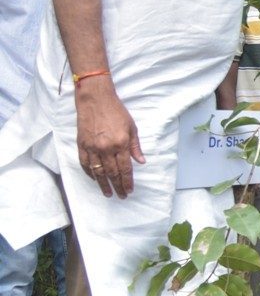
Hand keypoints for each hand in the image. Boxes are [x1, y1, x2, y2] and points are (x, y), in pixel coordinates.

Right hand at [75, 80, 145, 198]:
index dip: (127, 182)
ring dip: (103, 184)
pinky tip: (94, 179)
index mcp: (121, 143)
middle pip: (112, 173)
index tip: (129, 190)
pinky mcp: (82, 144)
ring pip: (98, 172)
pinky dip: (90, 173)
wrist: (96, 99)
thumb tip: (141, 162)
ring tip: (107, 193)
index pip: (125, 168)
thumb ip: (135, 146)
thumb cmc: (116, 111)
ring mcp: (92, 147)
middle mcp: (106, 148)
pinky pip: (85, 163)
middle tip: (121, 196)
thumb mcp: (131, 127)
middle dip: (117, 186)